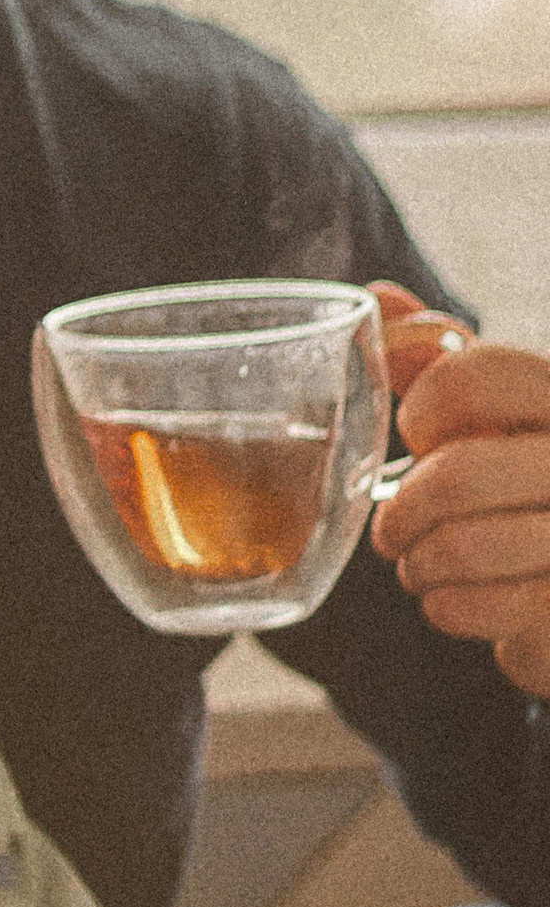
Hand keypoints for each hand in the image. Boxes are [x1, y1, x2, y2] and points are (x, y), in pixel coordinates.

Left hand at [368, 283, 549, 696]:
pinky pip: (474, 607)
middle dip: (403, 510)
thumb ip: (441, 358)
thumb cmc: (528, 482)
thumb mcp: (499, 412)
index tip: (420, 437)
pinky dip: (444, 606)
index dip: (424, 407)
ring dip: (418, 564)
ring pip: (462, 549)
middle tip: (395, 527)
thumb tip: (379, 299)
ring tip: (422, 565)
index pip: (475, 371)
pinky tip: (456, 597)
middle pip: (458, 474)